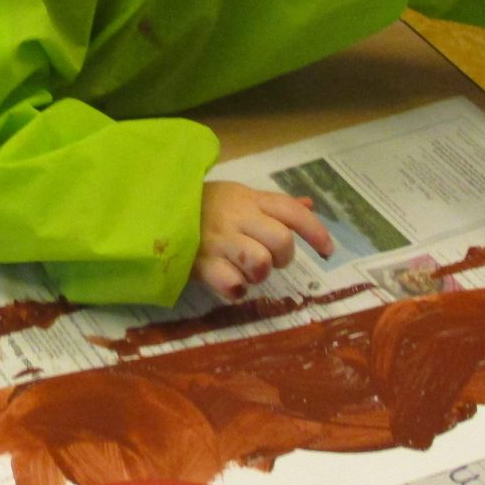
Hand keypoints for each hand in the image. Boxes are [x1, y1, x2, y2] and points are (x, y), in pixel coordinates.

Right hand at [192, 181, 333, 300]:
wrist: (155, 209)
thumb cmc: (203, 206)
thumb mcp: (238, 196)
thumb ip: (274, 205)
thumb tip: (309, 206)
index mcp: (249, 199)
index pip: (292, 212)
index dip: (316, 232)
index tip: (329, 251)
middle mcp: (237, 217)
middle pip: (281, 240)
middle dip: (283, 257)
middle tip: (270, 261)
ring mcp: (219, 241)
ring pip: (260, 262)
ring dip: (259, 273)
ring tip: (246, 271)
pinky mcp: (201, 263)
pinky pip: (232, 283)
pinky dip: (236, 288)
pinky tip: (230, 284)